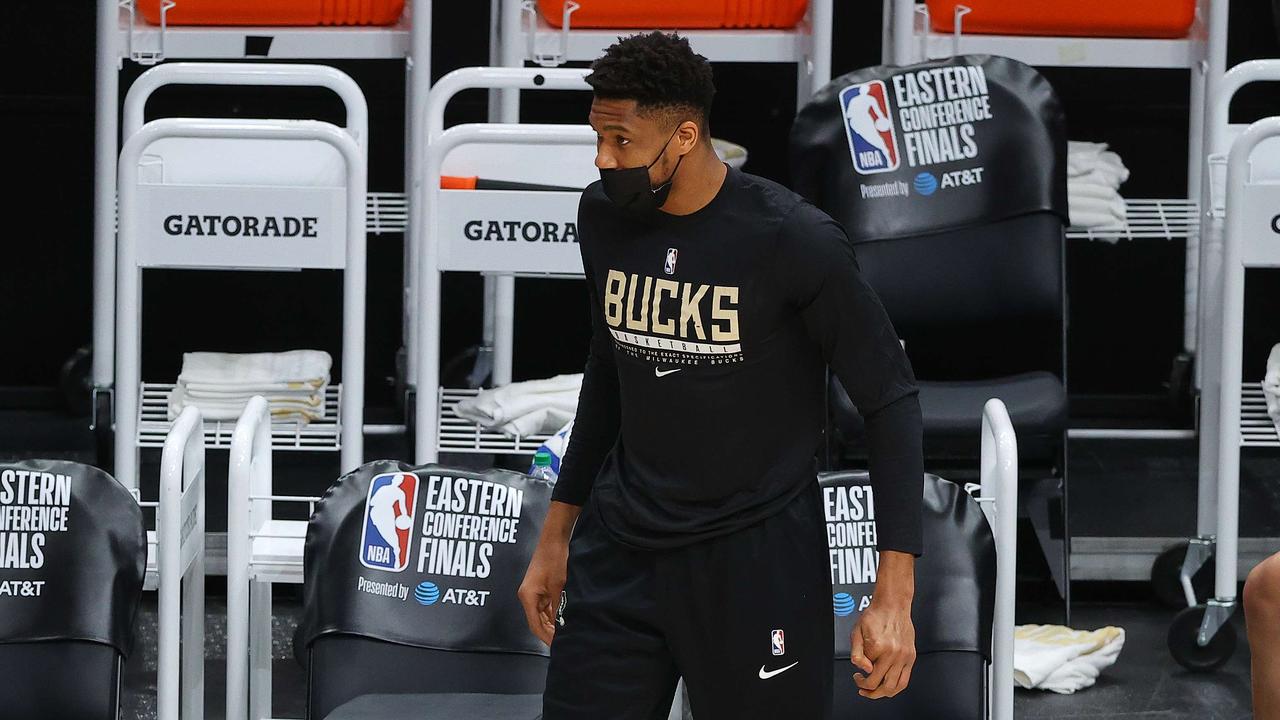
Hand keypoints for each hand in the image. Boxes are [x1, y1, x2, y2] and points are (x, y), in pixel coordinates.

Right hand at [517, 537, 567, 644]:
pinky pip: (545, 606)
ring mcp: (533, 592)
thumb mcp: (558, 587)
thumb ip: (558, 607)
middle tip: (564, 642)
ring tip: (565, 633)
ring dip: (551, 624)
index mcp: (527, 596)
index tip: (557, 646)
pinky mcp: (540, 588)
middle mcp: (527, 596)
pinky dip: (553, 614)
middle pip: (536, 621)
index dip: (546, 637)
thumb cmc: (554, 559)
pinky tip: (563, 619)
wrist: (554, 540)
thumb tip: (561, 625)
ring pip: (541, 615)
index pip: (534, 625)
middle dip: (549, 632)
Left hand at [850, 551, 915, 698]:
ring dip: (882, 693)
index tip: (857, 676)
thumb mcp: (856, 632)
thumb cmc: (874, 616)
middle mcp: (893, 653)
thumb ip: (857, 653)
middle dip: (869, 691)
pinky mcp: (911, 657)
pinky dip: (896, 688)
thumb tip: (863, 669)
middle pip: (881, 685)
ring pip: (895, 687)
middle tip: (862, 688)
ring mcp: (904, 656)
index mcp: (879, 646)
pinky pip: (905, 680)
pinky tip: (888, 687)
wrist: (893, 605)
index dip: (859, 677)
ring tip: (874, 692)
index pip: (867, 673)